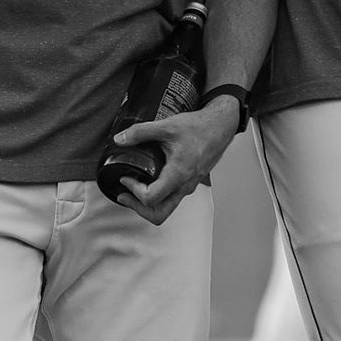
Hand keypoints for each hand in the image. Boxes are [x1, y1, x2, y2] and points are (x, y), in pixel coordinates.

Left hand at [109, 96, 240, 224]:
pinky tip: (149, 180)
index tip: (125, 178)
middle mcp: (185, 185)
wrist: (220, 126)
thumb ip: (141, 132)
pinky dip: (158, 196)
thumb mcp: (166, 126)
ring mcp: (189, 186)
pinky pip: (172, 198)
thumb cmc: (200, 128)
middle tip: (124, 195)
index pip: (152, 198)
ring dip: (147, 204)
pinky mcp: (190, 182)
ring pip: (167, 208)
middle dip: (138, 208)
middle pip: (159, 214)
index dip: (133, 191)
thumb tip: (120, 139)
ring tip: (133, 190)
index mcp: (178, 174)